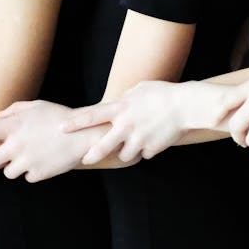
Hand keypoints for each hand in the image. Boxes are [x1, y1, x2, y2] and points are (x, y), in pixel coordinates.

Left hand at [0, 101, 88, 180]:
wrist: (84, 134)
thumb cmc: (60, 117)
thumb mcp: (38, 106)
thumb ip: (16, 109)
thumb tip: (1, 115)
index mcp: (15, 127)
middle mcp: (17, 145)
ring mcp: (27, 161)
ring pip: (8, 172)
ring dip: (14, 166)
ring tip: (27, 157)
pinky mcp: (38, 174)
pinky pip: (28, 177)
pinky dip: (33, 171)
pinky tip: (43, 161)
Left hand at [62, 80, 228, 164]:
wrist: (187, 105)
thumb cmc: (163, 93)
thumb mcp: (140, 89)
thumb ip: (126, 99)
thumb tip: (118, 103)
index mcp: (121, 108)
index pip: (92, 116)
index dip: (75, 123)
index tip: (61, 127)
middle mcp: (126, 125)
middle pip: (102, 145)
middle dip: (92, 154)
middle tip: (85, 159)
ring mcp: (138, 139)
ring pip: (124, 154)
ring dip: (127, 150)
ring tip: (137, 139)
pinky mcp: (150, 149)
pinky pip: (144, 153)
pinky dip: (147, 148)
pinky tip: (156, 137)